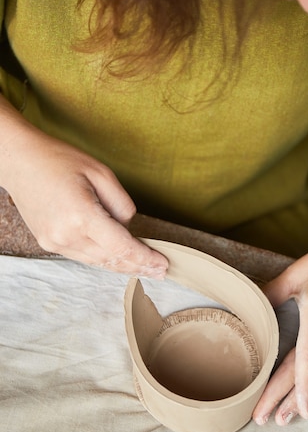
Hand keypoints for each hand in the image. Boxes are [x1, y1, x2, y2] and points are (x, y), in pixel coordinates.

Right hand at [3, 128, 167, 275]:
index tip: (162, 264)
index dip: (145, 259)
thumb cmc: (59, 160)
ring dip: (122, 267)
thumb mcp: (101, 173)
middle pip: (112, 260)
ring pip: (98, 262)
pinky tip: (118, 259)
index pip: (122, 248)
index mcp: (82, 216)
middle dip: (139, 267)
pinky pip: (84, 256)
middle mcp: (67, 234)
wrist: (21, 161)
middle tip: (160, 272)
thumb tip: (129, 228)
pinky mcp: (49, 242)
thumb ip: (121, 204)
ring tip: (145, 269)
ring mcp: (55, 242)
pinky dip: (103, 259)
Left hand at [252, 226, 307, 424]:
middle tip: (261, 418)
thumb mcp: (297, 271)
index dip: (294, 385)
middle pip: (307, 374)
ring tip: (283, 420)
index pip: (305, 357)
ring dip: (303, 401)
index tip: (280, 406)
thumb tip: (249, 307)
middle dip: (283, 398)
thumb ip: (271, 292)